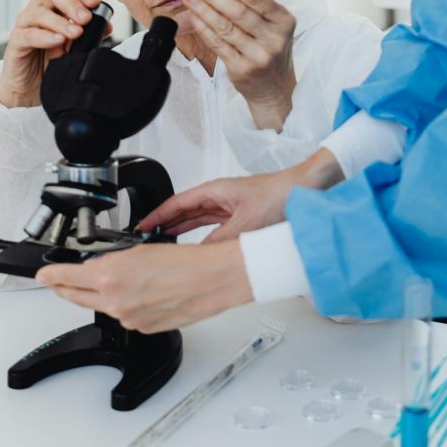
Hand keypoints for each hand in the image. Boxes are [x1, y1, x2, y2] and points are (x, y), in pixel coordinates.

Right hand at [0, 0, 110, 108]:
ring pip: (40, 12)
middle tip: (86, 18)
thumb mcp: (75, 45)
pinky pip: (28, 34)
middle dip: (72, 3)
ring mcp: (26, 23)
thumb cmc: (51, 60)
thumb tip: (106, 26)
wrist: (31, 86)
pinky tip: (58, 40)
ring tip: (76, 32)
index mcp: (56, 4)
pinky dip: (45, 36)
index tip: (95, 1)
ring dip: (60, 21)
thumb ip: (89, 33)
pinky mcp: (16, 41)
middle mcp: (40, 8)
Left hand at [36, 240, 252, 332]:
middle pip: (76, 297)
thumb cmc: (185, 263)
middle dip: (64, 288)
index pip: (67, 278)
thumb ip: (114, 262)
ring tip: (108, 282)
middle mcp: (115, 302)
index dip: (51, 276)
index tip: (42, 275)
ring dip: (98, 296)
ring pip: (102, 307)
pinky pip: (124, 316)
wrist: (211, 281)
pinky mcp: (143, 329)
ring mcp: (128, 319)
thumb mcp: (140, 251)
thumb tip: (100, 267)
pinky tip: (137, 294)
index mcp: (111, 278)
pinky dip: (124, 306)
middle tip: (56, 282)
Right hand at [137, 168, 293, 241]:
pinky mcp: (239, 215)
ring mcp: (228, 206)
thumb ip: (221, 241)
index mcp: (214, 190)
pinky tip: (196, 247)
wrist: (304, 192)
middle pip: (184, 211)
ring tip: (164, 241)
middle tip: (147, 237)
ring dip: (181, 229)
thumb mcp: (246, 223)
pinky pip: (212, 226)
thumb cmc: (279, 195)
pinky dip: (201, 236)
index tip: (143, 225)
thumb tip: (202, 256)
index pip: (177, 203)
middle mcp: (218, 196)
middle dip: (165, 223)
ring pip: (197, 219)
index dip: (158, 214)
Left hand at [183, 0, 295, 129]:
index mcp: (284, 21)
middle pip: (238, 11)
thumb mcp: (272, 26)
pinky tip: (194, 16)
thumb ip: (252, 6)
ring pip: (225, 27)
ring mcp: (258, 56)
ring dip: (203, 9)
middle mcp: (274, 39)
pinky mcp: (242, 69)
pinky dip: (203, 28)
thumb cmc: (269, 49)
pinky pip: (217, 44)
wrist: (274, 89)